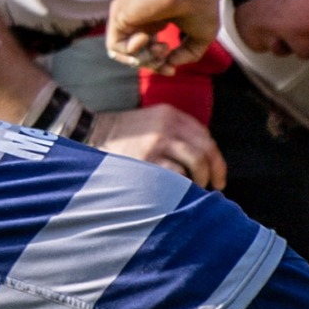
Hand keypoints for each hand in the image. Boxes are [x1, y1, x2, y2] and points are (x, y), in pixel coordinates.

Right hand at [87, 104, 227, 190]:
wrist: (90, 133)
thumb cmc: (122, 135)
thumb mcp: (151, 121)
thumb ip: (175, 132)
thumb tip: (202, 160)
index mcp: (171, 114)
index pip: (205, 137)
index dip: (216, 159)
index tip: (218, 176)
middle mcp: (168, 126)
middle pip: (205, 150)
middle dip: (214, 172)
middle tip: (212, 187)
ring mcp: (158, 143)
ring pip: (196, 162)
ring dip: (200, 180)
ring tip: (194, 191)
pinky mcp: (148, 160)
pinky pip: (177, 175)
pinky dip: (182, 186)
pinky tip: (178, 193)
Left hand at [106, 0, 218, 69]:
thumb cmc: (201, 5)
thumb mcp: (200, 38)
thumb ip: (187, 55)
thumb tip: (169, 65)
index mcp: (154, 22)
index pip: (146, 52)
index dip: (157, 65)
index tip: (171, 71)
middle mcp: (138, 19)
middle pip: (134, 55)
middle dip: (150, 64)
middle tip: (166, 57)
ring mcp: (127, 16)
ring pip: (123, 52)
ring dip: (142, 58)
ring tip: (159, 47)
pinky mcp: (118, 13)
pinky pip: (114, 45)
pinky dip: (130, 50)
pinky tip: (146, 38)